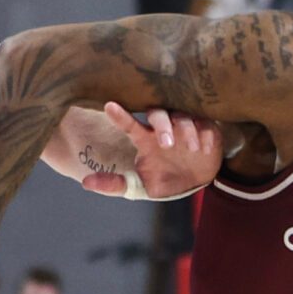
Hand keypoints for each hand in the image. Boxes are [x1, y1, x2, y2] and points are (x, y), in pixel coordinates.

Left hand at [76, 104, 224, 200]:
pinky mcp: (206, 129)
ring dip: (187, 130)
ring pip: (184, 116)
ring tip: (192, 149)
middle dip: (162, 126)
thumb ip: (113, 184)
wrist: (193, 183)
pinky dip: (207, 133)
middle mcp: (163, 128)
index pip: (130, 124)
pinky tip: (207, 147)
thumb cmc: (162, 180)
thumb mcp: (138, 186)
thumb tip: (86, 182)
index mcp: (145, 139)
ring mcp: (185, 126)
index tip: (109, 106)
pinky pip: (207, 124)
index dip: (120, 116)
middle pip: (159, 114)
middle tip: (167, 144)